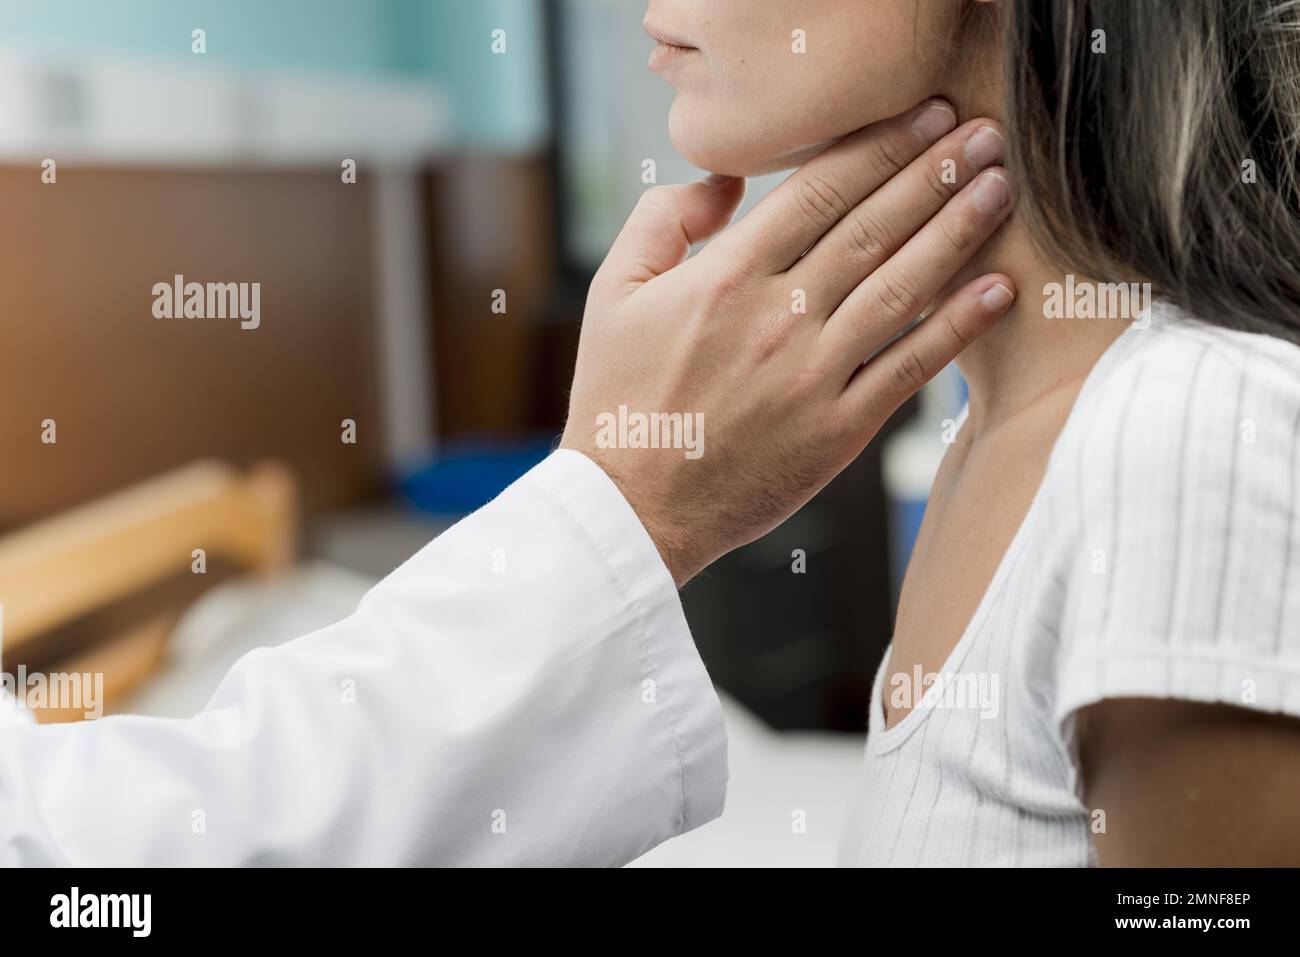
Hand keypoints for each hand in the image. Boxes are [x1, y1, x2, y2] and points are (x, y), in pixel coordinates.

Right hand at [560, 99, 1015, 585]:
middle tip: (984, 134)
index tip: (925, 115)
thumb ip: (662, 219)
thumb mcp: (613, 293)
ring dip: (958, 232)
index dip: (881, 145)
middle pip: (873, 227)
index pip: (821, 190)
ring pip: (902, 287)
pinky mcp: (838, 431)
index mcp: (726, 276)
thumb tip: (723, 181)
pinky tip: (996, 289)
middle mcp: (779, 317)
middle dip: (936, 172)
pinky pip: (909, 369)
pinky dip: (957, 327)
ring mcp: (814, 376)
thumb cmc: (619, 398)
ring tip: (1000, 189)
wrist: (631, 506)